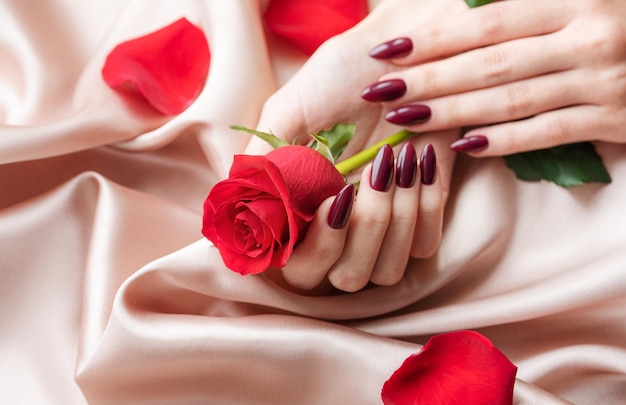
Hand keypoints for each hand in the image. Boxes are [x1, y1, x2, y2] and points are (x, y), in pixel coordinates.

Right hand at [247, 0, 466, 291]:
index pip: (297, 267)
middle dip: (355, 237)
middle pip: (346, 279)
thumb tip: (238, 205)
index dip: (311, 251)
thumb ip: (264, 158)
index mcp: (304, 206)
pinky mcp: (425, 211)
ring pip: (386, 271)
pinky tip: (419, 159)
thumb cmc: (344, 72)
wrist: (405, 47)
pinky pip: (426, 246)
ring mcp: (385, 223)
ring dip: (391, 221)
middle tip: (356, 186)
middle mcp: (342, 225)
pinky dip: (424, 207)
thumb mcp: (291, 107)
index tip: (326, 204)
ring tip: (392, 160)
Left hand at [364, 0, 625, 155]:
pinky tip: (463, 146)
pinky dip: (504, 141)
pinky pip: (547, 133)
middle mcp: (589, 36)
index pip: (489, 22)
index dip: (435, 37)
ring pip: (511, 101)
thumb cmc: (618, 16)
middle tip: (379, 91)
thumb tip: (464, 0)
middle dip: (429, 79)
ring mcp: (603, 81)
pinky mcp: (614, 120)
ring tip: (405, 119)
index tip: (388, 52)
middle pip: (491, 64)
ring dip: (452, 112)